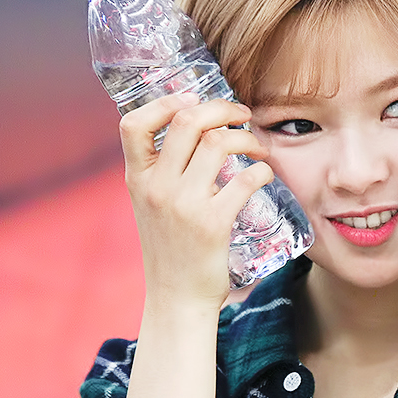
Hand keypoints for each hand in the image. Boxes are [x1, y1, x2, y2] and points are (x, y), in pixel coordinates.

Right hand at [119, 94, 274, 311]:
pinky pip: (245, 179)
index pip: (133, 124)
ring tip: (257, 146)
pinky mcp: (213, 223)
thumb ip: (162, 170)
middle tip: (242, 114)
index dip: (164, 102)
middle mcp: (156, 187)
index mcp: (137, 179)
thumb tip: (194, 127)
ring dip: (246, 137)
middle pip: (187, 121)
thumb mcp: (151, 205)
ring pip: (218, 143)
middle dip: (222, 108)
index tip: (193, 99)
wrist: (176, 298)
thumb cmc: (170, 248)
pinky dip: (262, 169)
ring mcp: (184, 205)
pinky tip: (264, 174)